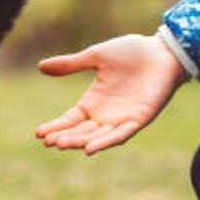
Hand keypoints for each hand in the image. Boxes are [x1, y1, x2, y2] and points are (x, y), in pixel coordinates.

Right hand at [35, 33, 187, 154]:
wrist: (161, 51)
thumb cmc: (131, 52)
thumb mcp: (96, 56)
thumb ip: (71, 64)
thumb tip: (41, 66)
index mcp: (94, 101)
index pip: (70, 119)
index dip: (56, 126)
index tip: (39, 133)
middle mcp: (106, 114)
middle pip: (81, 131)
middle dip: (64, 137)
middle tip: (48, 141)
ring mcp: (122, 118)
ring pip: (97, 136)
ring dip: (80, 141)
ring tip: (61, 144)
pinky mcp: (139, 119)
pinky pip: (121, 134)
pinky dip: (106, 142)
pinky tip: (91, 148)